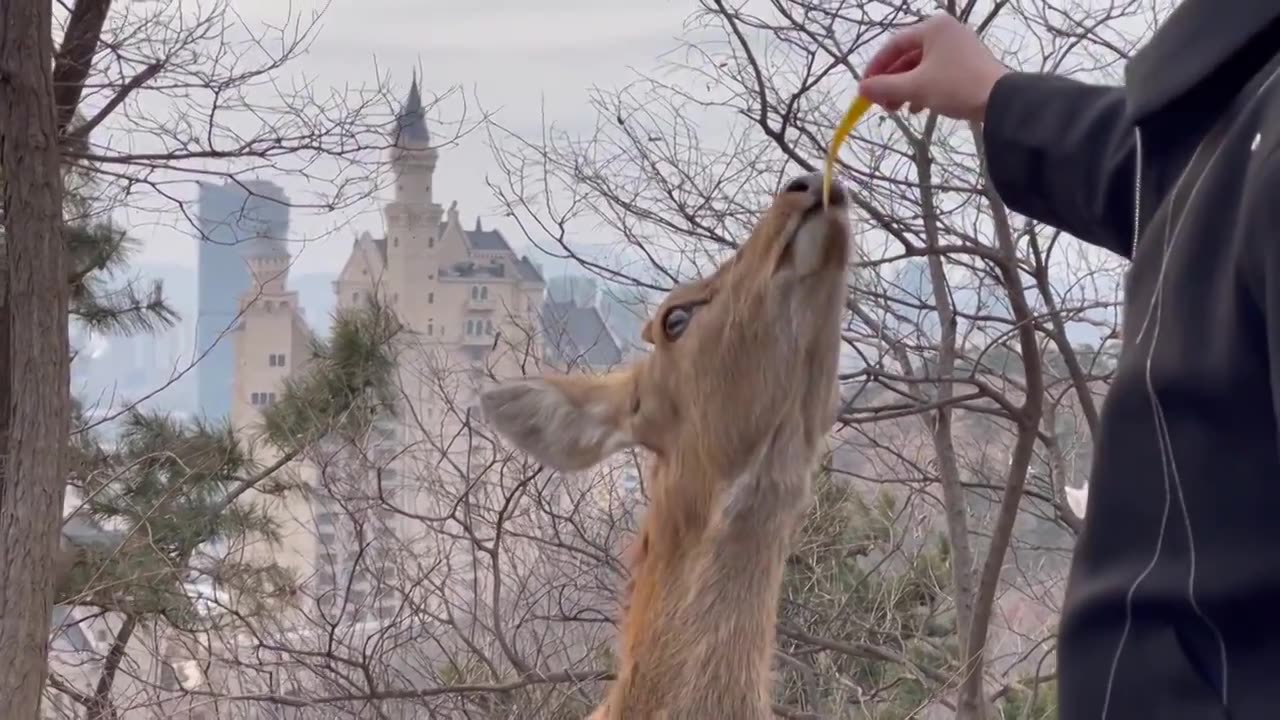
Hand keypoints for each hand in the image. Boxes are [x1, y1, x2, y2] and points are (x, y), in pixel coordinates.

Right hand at [858, 14, 1009, 122]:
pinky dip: (922, 88)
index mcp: (932, 27)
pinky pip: (936, 72)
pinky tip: (916, 108)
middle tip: (880, 104)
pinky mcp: (967, 63)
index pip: (893, 44)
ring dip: (905, 88)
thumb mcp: (915, 87)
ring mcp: (958, 46)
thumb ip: (885, 87)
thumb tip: (861, 89)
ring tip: (896, 110)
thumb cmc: (955, 86)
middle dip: (891, 82)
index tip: (864, 88)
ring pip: (921, 66)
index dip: (875, 67)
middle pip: (907, 56)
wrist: (1001, 100)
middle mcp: (945, 31)